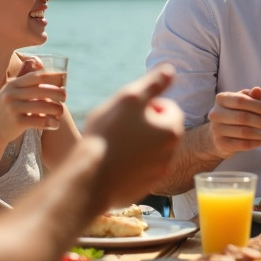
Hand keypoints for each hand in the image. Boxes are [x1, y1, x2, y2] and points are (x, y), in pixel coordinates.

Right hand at [0, 56, 67, 148]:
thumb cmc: (5, 108)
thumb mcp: (10, 90)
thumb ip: (24, 76)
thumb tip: (38, 61)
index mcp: (13, 84)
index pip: (37, 76)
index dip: (54, 77)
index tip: (64, 80)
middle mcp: (12, 94)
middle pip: (43, 90)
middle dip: (58, 93)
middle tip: (65, 97)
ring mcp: (13, 108)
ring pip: (44, 106)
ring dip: (56, 109)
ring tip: (60, 112)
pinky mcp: (16, 122)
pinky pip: (40, 121)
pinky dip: (51, 123)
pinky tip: (55, 124)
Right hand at [84, 65, 184, 205]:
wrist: (89, 179)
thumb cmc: (107, 134)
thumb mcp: (129, 98)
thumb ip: (153, 83)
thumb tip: (171, 71)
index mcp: (172, 131)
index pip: (168, 107)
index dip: (147, 105)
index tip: (127, 112)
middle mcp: (171, 154)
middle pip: (161, 130)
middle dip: (144, 125)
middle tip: (119, 127)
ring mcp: (158, 174)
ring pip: (151, 150)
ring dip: (138, 144)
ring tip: (114, 145)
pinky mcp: (143, 190)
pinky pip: (140, 171)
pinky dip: (130, 165)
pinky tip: (112, 163)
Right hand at [207, 86, 260, 158]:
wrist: (218, 134)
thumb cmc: (234, 114)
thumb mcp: (243, 103)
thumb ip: (251, 97)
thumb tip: (258, 90)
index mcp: (222, 99)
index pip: (241, 101)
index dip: (259, 106)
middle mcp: (216, 113)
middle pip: (243, 117)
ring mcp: (216, 129)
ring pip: (242, 132)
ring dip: (259, 133)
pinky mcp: (220, 143)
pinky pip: (241, 144)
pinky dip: (254, 143)